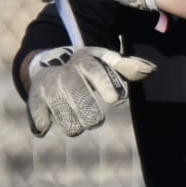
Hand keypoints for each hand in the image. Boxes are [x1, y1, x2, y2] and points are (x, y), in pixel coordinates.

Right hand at [22, 46, 155, 137]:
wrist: (50, 61)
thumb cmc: (87, 66)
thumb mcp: (106, 61)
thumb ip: (128, 67)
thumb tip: (150, 70)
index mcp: (86, 61)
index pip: (97, 72)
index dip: (107, 86)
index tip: (115, 100)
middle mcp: (66, 73)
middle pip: (80, 98)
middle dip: (90, 114)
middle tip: (95, 120)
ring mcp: (49, 86)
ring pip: (64, 115)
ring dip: (73, 124)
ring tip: (77, 123)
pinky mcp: (35, 98)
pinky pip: (38, 116)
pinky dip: (41, 123)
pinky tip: (45, 126)